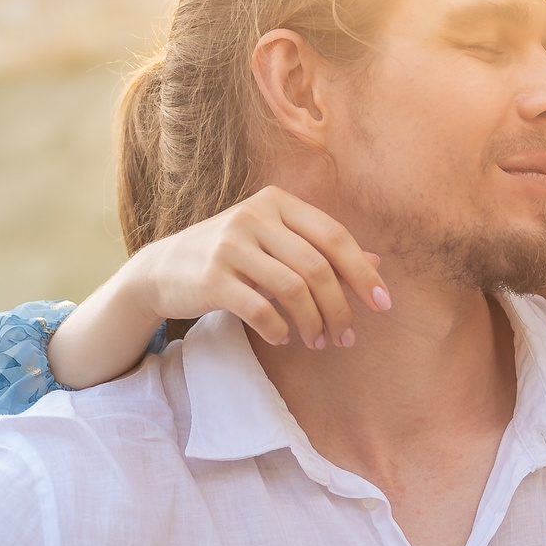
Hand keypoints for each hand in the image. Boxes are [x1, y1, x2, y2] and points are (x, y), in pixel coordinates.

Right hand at [129, 187, 387, 350]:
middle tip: (346, 338)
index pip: (334, 236)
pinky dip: (280, 329)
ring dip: (314, 323)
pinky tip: (284, 338)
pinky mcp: (211, 277)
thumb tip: (376, 263)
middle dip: (340, 308)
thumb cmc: (231, 258)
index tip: (383, 305)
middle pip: (317, 266)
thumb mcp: (275, 244)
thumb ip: (321, 250)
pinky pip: (260, 309)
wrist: (162, 270)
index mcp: (276, 202)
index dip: (363, 272)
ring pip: (293, 289)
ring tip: (318, 343)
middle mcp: (254, 216)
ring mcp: (230, 245)